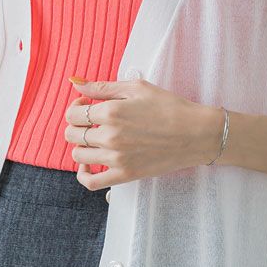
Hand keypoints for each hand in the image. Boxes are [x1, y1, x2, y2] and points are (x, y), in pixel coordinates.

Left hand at [64, 77, 222, 190]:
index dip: (76, 106)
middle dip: (76, 125)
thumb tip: (76, 84)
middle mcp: (110, 137)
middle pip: (72, 134)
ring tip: (93, 138)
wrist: (195, 133)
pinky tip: (89, 164)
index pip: (73, 114)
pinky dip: (83, 175)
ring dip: (80, 145)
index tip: (86, 104)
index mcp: (111, 112)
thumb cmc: (169, 106)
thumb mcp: (137, 88)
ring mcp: (116, 159)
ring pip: (78, 156)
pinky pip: (91, 182)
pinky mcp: (125, 175)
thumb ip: (103, 86)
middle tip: (90, 120)